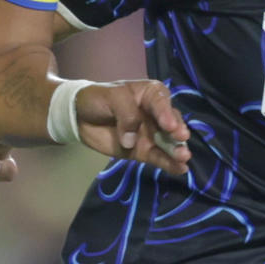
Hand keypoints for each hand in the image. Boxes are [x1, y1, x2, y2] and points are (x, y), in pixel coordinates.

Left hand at [75, 80, 191, 177]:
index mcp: (150, 94)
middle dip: (177, 132)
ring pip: (167, 142)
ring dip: (177, 150)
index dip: (166, 113)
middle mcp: (156, 114)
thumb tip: (132, 140)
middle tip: (181, 139)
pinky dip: (169, 164)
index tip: (170, 126)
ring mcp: (151, 134)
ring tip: (184, 158)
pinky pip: (158, 158)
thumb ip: (126, 115)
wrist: (80, 116)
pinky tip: (181, 169)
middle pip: (171, 123)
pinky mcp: (143, 151)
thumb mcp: (112, 97)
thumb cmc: (99, 98)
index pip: (161, 102)